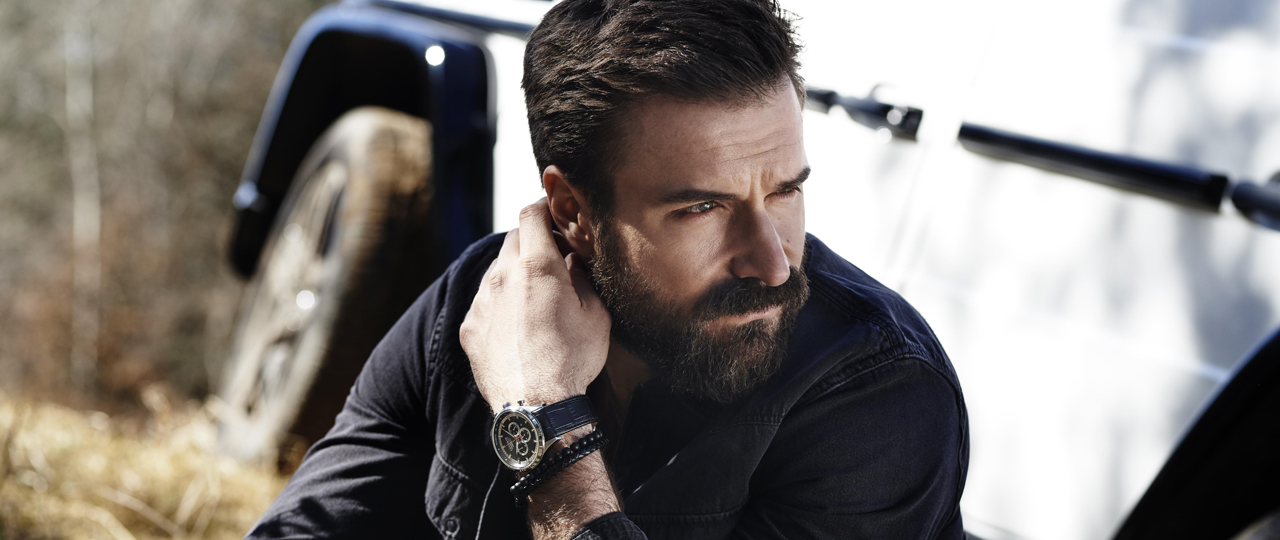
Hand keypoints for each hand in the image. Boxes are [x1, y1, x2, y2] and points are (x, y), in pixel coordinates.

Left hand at [460, 199, 611, 411]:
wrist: (536, 406)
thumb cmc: (571, 359)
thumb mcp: (595, 314)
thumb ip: (582, 277)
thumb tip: (573, 261)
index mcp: (537, 265)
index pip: (531, 213)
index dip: (543, 207)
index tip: (554, 213)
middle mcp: (503, 276)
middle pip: (513, 237)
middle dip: (532, 240)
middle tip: (552, 256)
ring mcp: (482, 300)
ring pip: (496, 269)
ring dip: (514, 272)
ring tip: (535, 296)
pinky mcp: (470, 326)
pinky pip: (484, 301)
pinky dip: (500, 302)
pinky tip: (517, 324)